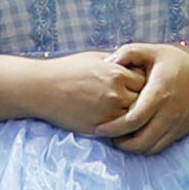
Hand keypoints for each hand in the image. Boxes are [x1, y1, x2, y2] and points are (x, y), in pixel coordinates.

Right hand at [26, 44, 165, 136]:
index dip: (143, 84)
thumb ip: (117, 63)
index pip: (145, 81)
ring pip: (134, 118)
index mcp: (117, 74)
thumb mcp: (95, 58)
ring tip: (133, 116)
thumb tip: (135, 65)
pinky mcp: (99, 127)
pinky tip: (119, 124)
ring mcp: (108, 113)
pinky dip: (122, 128)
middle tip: (141, 103)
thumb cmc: (67, 70)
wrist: (43, 89)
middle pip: (144, 101)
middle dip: (142, 101)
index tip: (140, 86)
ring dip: (134, 117)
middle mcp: (116, 93)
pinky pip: (120, 130)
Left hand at [101, 42, 188, 159]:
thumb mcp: (153, 50)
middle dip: (120, 143)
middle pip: (140, 141)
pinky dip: (146, 147)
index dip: (114, 128)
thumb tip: (107, 62)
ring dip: (133, 147)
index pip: (133, 120)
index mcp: (158, 94)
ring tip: (120, 138)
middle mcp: (168, 114)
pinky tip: (137, 137)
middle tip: (107, 136)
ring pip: (151, 148)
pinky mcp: (182, 131)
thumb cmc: (179, 60)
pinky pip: (161, 147)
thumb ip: (129, 52)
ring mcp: (177, 125)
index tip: (99, 128)